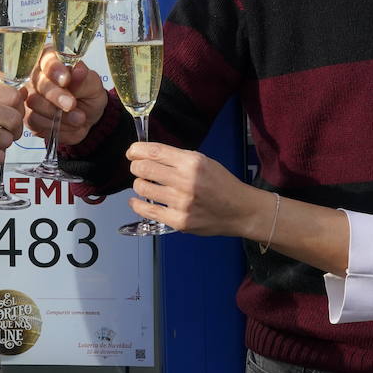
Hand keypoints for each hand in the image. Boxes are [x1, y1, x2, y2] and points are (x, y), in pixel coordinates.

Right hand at [23, 47, 107, 145]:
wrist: (88, 118)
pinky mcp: (28, 116)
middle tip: (71, 104)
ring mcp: (30, 96)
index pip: (47, 59)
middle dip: (56, 95)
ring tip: (79, 118)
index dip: (54, 69)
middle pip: (38, 82)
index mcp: (53, 61)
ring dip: (58, 113)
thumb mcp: (93, 85)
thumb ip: (84, 78)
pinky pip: (35, 120)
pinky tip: (69, 125)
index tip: (66, 80)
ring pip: (35, 103)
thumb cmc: (88, 95)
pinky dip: (55, 125)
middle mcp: (37, 76)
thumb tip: (78, 70)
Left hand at [124, 142, 263, 237]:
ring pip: (142, 188)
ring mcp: (182, 203)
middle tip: (138, 169)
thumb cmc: (221, 183)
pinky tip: (136, 201)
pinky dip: (137, 204)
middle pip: (143, 168)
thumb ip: (177, 158)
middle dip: (136, 167)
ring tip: (145, 185)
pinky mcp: (179, 221)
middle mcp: (186, 181)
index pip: (154, 151)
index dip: (136, 150)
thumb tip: (148, 155)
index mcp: (192, 162)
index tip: (132, 153)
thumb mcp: (203, 161)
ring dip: (139, 184)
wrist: (240, 210)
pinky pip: (147, 211)